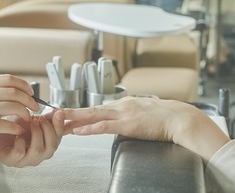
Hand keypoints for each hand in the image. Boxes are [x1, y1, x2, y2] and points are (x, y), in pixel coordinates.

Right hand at [0, 75, 40, 152]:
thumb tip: (24, 87)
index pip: (7, 79)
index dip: (23, 85)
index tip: (31, 92)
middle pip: (13, 92)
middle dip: (29, 99)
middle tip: (35, 106)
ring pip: (14, 107)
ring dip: (26, 113)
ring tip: (28, 117)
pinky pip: (11, 123)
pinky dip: (18, 127)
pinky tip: (19, 129)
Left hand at [0, 111, 63, 166]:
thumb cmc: (16, 125)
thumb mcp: (35, 119)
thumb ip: (49, 118)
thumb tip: (62, 112)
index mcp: (45, 146)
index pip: (58, 140)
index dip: (60, 126)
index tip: (58, 113)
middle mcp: (37, 156)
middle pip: (51, 147)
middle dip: (48, 130)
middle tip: (40, 119)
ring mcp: (24, 160)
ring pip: (38, 151)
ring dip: (36, 133)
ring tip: (31, 123)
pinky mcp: (10, 160)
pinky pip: (20, 153)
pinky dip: (20, 142)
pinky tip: (18, 134)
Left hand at [62, 97, 229, 159]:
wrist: (180, 118)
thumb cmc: (166, 118)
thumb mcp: (144, 114)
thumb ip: (131, 117)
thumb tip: (123, 122)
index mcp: (125, 103)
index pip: (98, 108)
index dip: (81, 111)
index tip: (67, 113)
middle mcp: (122, 105)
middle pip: (91, 109)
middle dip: (71, 112)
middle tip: (54, 114)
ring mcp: (124, 114)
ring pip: (93, 115)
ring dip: (75, 118)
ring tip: (60, 121)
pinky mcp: (128, 124)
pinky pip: (104, 126)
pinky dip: (90, 127)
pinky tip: (79, 130)